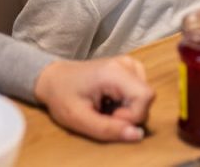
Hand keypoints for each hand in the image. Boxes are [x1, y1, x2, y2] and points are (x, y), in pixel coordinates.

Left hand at [34, 56, 154, 142]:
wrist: (53, 78)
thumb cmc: (63, 97)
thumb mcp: (80, 119)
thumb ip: (108, 129)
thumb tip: (137, 135)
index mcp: (114, 72)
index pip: (145, 96)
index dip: (133, 116)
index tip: (110, 118)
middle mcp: (126, 63)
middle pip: (146, 97)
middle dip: (129, 114)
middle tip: (104, 114)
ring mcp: (129, 63)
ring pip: (144, 96)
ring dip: (128, 109)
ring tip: (105, 108)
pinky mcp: (129, 68)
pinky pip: (139, 92)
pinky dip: (127, 102)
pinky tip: (109, 101)